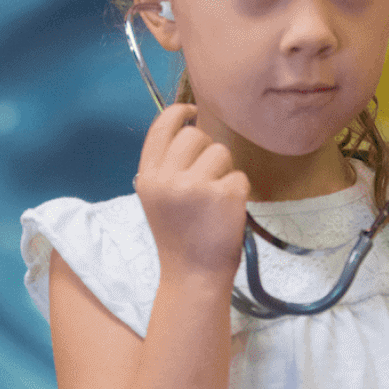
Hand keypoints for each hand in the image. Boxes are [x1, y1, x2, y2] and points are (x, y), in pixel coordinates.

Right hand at [135, 104, 250, 283]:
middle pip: (196, 135)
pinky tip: (227, 214)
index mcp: (148, 177)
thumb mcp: (158, 199)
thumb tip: (191, 129)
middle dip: (208, 150)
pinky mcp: (224, 195)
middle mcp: (167, 178)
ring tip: (216, 201)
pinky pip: (240, 177)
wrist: (192, 276)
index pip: (161, 127)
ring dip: (225, 172)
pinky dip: (239, 193)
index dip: (179, 113)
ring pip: (222, 153)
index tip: (193, 112)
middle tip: (209, 178)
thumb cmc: (180, 237)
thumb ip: (167, 167)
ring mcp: (196, 186)